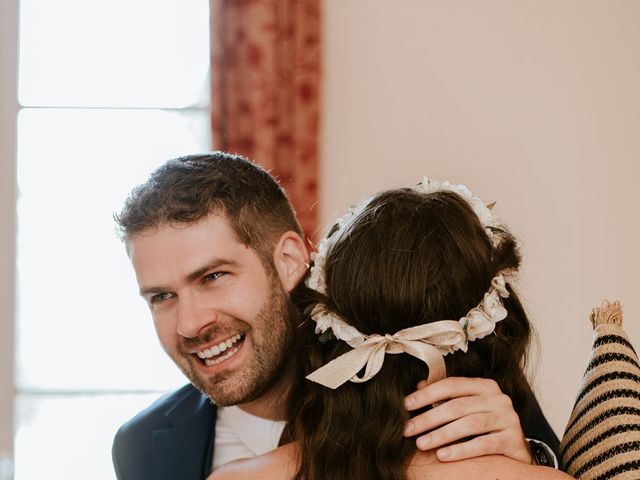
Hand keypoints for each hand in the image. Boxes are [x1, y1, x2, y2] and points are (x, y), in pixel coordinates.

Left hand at [403, 377, 532, 463]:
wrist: (516, 449)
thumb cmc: (486, 425)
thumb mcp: (468, 407)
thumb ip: (447, 396)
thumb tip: (419, 386)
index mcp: (485, 386)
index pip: (452, 385)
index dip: (427, 394)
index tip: (406, 405)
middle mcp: (498, 398)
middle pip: (457, 406)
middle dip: (429, 418)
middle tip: (408, 430)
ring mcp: (508, 418)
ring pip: (469, 424)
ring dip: (441, 435)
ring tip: (421, 444)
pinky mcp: (513, 440)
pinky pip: (483, 445)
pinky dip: (461, 450)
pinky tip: (442, 455)